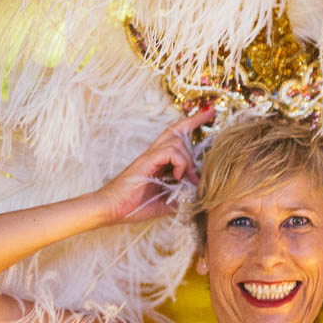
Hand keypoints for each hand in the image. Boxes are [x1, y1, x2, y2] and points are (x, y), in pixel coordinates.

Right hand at [94, 107, 215, 223]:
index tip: (207, 116)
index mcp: (158, 162)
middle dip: (194, 120)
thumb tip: (197, 197)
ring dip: (188, 160)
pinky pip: (169, 152)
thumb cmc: (135, 206)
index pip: (176, 138)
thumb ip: (180, 197)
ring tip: (188, 178)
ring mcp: (149, 157)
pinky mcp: (146, 162)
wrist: (111, 210)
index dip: (190, 125)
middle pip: (175, 130)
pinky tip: (178, 177)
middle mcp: (154, 155)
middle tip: (211, 112)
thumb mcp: (165, 203)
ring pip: (176, 142)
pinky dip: (179, 163)